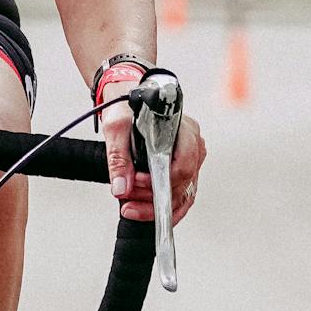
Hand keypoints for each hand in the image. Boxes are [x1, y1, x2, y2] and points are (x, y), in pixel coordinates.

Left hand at [97, 74, 205, 225]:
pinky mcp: (182, 171)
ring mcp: (191, 160)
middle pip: (183, 184)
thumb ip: (118, 158)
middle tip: (126, 199)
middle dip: (152, 198)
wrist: (128, 100)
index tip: (134, 181)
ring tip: (130, 207)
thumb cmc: (128, 108)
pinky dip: (160, 208)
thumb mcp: (117, 127)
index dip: (159, 181)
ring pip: (182, 195)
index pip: (184, 165)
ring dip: (155, 207)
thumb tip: (121, 188)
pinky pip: (179, 197)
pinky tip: (140, 210)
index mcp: (184, 130)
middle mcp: (194, 146)